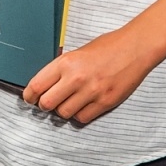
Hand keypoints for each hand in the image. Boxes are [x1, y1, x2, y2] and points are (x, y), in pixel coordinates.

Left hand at [22, 25, 159, 123]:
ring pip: (64, 114)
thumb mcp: (78, 51)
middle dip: (45, 105)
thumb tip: (45, 83)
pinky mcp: (105, 102)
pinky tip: (83, 105)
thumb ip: (62, 67)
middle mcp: (76, 78)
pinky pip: (82, 118)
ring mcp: (91, 92)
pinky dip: (80, 114)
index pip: (37, 85)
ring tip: (69, 101)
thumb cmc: (108, 46)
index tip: (30, 98)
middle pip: (47, 104)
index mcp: (66, 62)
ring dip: (63, 110)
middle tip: (49, 102)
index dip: (29, 95)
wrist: (135, 48)